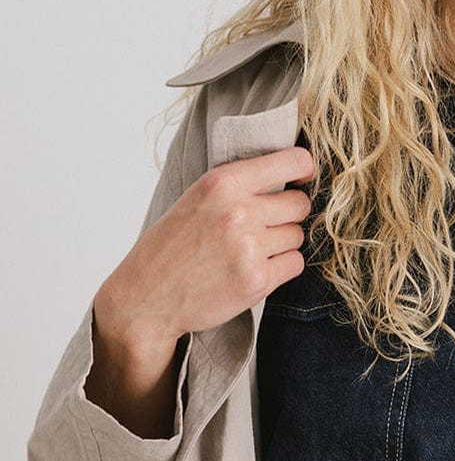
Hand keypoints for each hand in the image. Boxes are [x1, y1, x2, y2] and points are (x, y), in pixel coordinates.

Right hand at [95, 145, 315, 356]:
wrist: (144, 299)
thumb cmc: (170, 246)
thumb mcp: (198, 197)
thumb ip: (241, 183)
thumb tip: (293, 172)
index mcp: (223, 182)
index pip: (293, 161)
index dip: (303, 170)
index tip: (301, 179)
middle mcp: (239, 211)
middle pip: (300, 203)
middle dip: (288, 214)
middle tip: (262, 226)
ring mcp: (249, 247)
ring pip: (297, 235)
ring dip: (281, 244)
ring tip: (248, 251)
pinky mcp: (256, 281)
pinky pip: (295, 264)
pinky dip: (281, 268)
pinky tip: (253, 269)